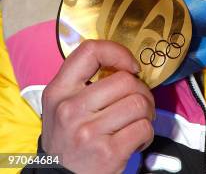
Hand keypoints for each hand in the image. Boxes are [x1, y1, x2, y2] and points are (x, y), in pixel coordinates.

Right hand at [41, 40, 154, 173]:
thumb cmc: (68, 136)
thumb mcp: (61, 103)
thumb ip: (84, 80)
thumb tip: (125, 63)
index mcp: (59, 90)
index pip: (90, 51)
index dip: (117, 52)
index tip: (130, 66)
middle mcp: (71, 109)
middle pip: (125, 80)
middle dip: (141, 89)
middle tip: (138, 101)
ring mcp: (89, 132)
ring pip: (139, 103)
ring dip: (147, 111)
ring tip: (138, 119)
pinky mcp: (108, 153)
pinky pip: (143, 128)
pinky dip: (147, 133)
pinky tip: (136, 138)